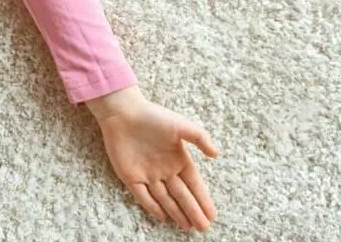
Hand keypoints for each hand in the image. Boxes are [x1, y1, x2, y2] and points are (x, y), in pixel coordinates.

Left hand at [94, 89, 219, 231]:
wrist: (123, 113)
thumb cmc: (153, 117)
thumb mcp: (181, 125)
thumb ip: (200, 138)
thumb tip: (217, 154)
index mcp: (178, 158)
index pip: (194, 184)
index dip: (203, 199)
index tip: (212, 215)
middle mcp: (165, 169)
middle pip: (182, 195)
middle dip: (193, 212)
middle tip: (203, 228)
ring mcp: (148, 174)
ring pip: (165, 199)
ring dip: (176, 213)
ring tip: (187, 227)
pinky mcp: (131, 177)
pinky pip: (144, 197)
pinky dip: (153, 207)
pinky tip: (163, 217)